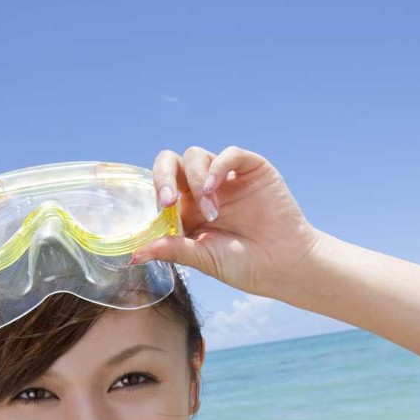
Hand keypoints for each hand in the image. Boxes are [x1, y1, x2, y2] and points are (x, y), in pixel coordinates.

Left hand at [131, 145, 320, 296]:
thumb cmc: (244, 265)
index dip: (154, 193)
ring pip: (196, 155)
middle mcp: (202, 189)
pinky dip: (218, 165)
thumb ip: (173, 250)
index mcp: (186, 210)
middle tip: (168, 201)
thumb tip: (134, 254)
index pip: (160, 187)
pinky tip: (215, 188)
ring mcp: (227, 178)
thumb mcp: (203, 259)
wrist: (284, 265)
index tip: (159, 211)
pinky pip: (230, 153)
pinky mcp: (251, 169)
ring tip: (210, 210)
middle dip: (163, 176)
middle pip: (171, 163)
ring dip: (196, 180)